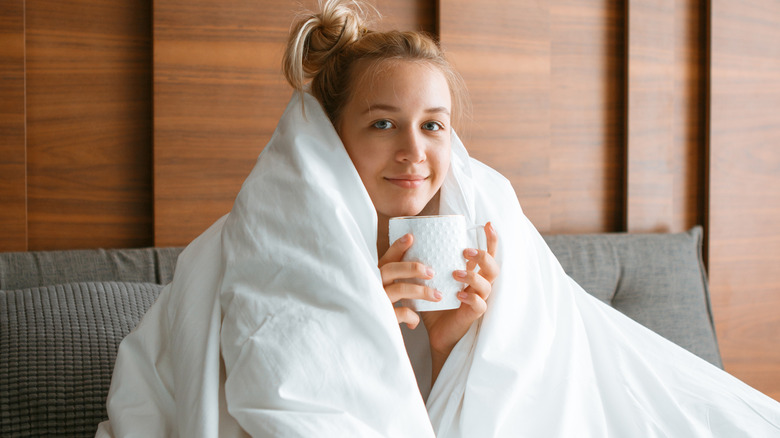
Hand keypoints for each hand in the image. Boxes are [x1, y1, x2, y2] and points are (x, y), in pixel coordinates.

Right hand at [378, 233, 443, 328]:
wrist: (363, 334)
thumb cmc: (378, 308)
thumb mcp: (383, 289)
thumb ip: (395, 276)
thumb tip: (414, 252)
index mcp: (375, 276)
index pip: (386, 258)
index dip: (397, 247)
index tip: (410, 237)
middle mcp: (373, 285)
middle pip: (391, 269)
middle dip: (413, 268)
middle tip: (432, 271)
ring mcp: (377, 300)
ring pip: (400, 290)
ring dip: (421, 291)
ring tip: (438, 295)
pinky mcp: (382, 317)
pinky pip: (401, 313)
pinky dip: (412, 316)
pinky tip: (416, 322)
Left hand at [421, 222, 498, 381]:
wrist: (435, 333)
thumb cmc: (435, 303)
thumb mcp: (429, 279)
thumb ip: (425, 261)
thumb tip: (409, 237)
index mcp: (472, 273)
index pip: (488, 254)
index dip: (491, 240)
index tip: (488, 224)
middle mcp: (479, 285)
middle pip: (493, 266)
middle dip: (484, 255)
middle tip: (466, 251)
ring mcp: (479, 299)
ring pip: (488, 284)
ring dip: (473, 275)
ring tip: (456, 272)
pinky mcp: (474, 315)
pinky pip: (479, 304)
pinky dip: (471, 297)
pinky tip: (459, 294)